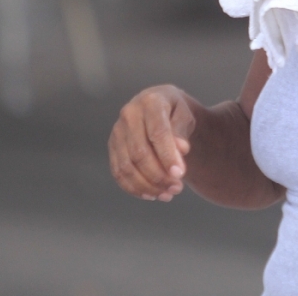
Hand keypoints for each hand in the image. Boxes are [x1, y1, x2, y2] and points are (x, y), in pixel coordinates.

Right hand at [109, 85, 195, 201]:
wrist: (160, 106)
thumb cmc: (176, 112)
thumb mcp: (185, 115)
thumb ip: (182, 132)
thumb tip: (181, 150)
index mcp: (151, 102)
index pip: (158, 133)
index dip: (168, 155)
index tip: (180, 174)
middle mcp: (129, 114)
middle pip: (140, 153)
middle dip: (159, 175)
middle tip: (178, 188)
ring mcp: (117, 131)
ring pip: (127, 166)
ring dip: (147, 185)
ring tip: (168, 194)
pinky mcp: (112, 146)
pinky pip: (118, 172)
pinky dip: (134, 187)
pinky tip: (152, 194)